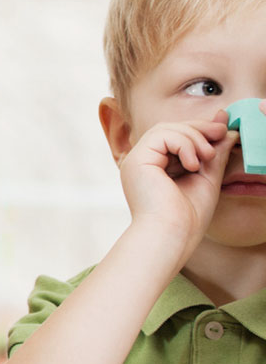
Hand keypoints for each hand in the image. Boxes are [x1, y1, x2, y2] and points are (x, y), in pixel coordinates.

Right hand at [119, 116, 234, 246]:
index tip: (224, 129)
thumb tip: (227, 128)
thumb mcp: (207, 177)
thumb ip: (214, 153)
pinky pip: (162, 136)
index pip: (174, 136)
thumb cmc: (187, 217)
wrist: (172, 235)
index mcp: (155, 167)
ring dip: (193, 137)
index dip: (199, 129)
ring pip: (166, 129)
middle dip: (199, 128)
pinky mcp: (137, 160)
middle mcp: (143, 162)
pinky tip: (193, 164)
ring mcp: (137, 160)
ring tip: (207, 157)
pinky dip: (183, 144)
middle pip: (169, 128)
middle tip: (222, 132)